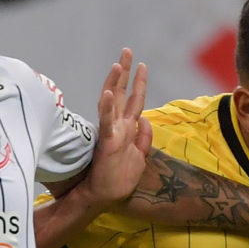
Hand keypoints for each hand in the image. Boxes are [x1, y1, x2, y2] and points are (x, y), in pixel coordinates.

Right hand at [81, 48, 152, 209]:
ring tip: (117, 63)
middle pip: (123, 94)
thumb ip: (144, 138)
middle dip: (125, 72)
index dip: (139, 83)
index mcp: (126, 130)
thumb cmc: (118, 181)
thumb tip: (146, 121)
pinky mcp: (107, 142)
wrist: (102, 197)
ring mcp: (112, 133)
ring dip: (115, 82)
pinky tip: (109, 92)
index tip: (142, 65)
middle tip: (127, 50)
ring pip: (113, 102)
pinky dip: (108, 107)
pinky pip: (107, 122)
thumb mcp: (139, 158)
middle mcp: (118, 127)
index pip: (134, 101)